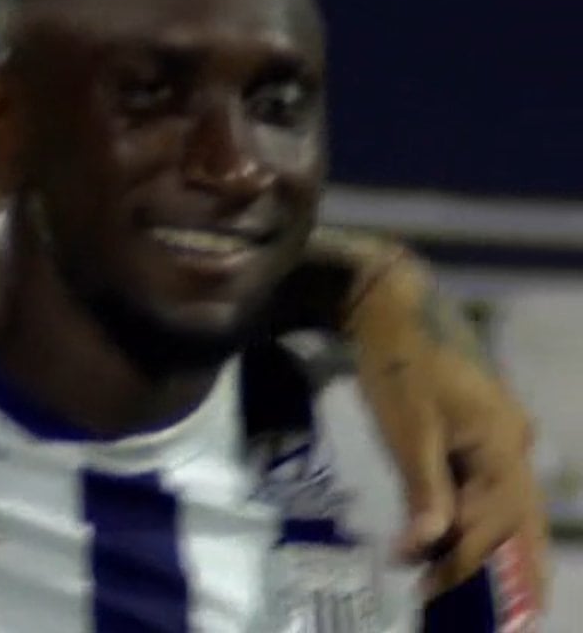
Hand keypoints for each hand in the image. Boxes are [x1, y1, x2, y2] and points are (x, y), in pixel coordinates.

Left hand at [317, 228, 548, 607]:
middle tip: (473, 613)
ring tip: (458, 588)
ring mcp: (503, 439)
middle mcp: (515, 447)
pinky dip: (475, 520)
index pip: (492, 525)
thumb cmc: (399, 365)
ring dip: (485, 548)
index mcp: (504, 448)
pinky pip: (488, 489)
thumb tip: (429, 547)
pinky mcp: (482, 434)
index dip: (460, 562)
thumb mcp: (407, 429)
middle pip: (516, 523)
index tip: (425, 589)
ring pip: (504, 508)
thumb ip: (423, 489)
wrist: (392, 308)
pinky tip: (454, 542)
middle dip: (499, 571)